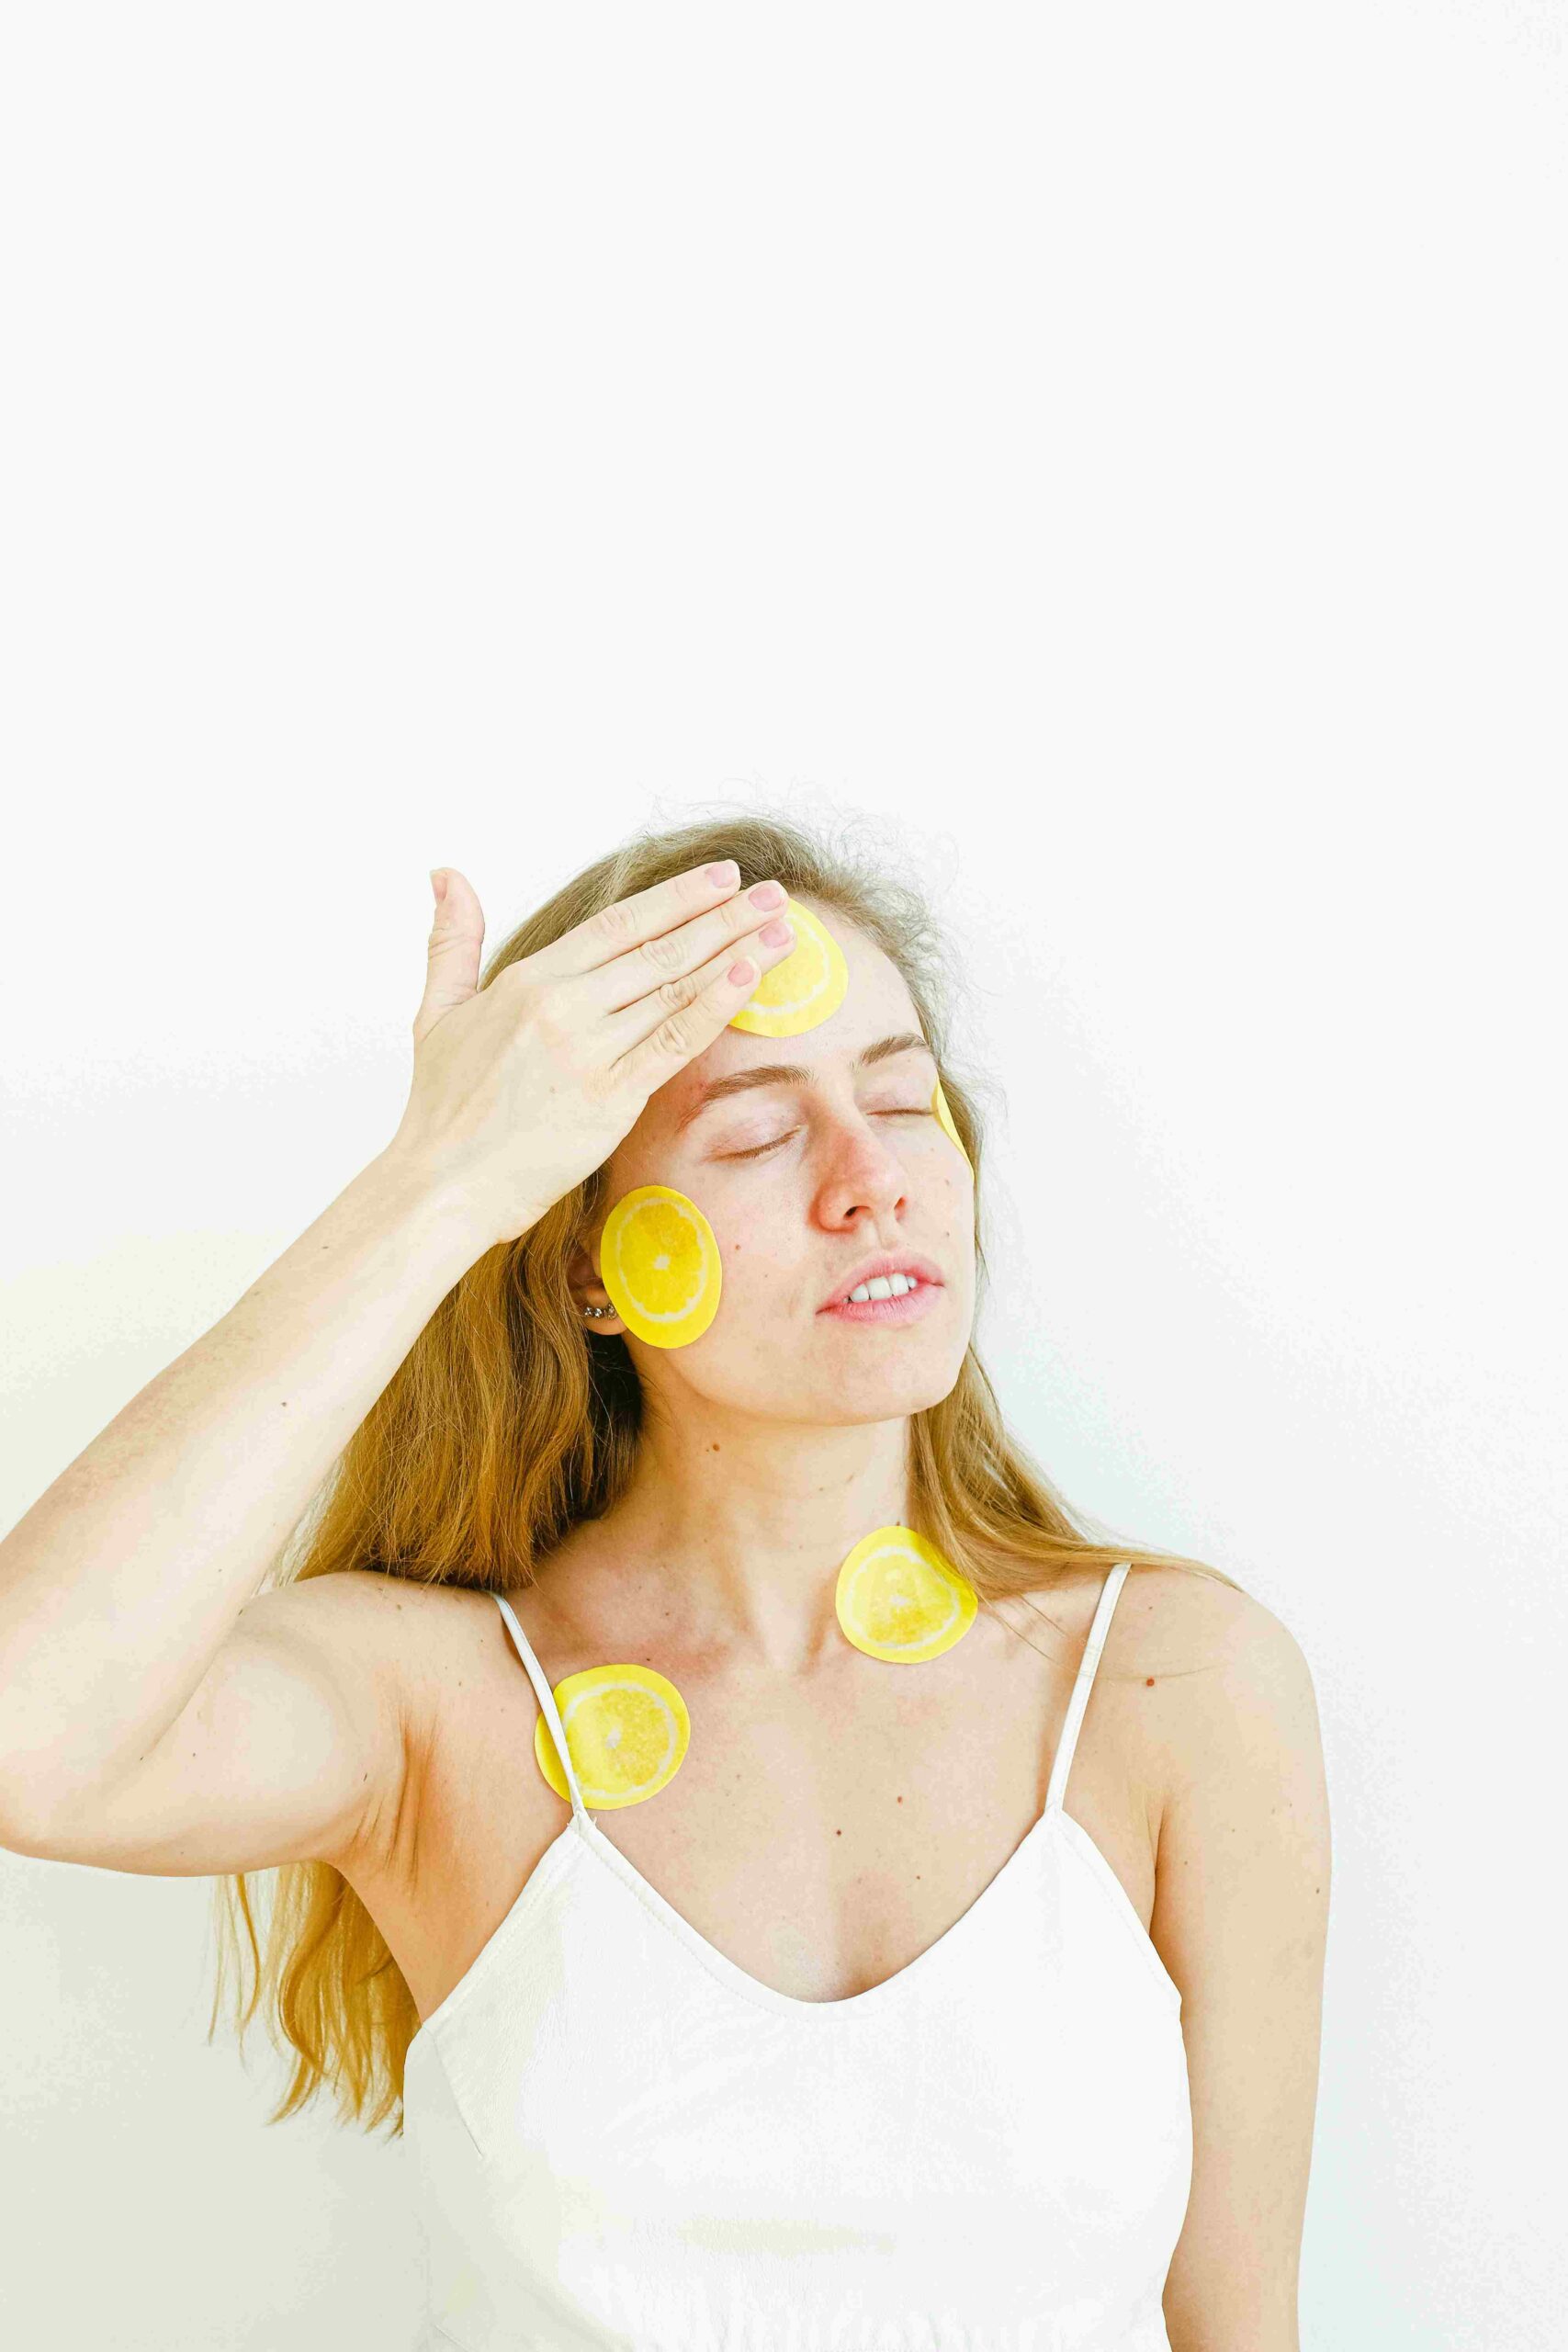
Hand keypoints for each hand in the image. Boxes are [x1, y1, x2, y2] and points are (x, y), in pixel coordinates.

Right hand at [383, 860, 796, 1245]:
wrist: (442, 1184)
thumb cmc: (442, 1107)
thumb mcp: (438, 1010)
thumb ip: (452, 940)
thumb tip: (445, 872)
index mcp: (529, 980)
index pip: (618, 924)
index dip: (676, 897)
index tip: (721, 877)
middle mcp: (563, 1006)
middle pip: (659, 948)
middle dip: (724, 916)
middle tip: (772, 891)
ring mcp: (589, 1051)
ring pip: (675, 988)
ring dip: (737, 953)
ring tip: (783, 928)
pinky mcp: (610, 1098)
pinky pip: (674, 1042)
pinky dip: (715, 1005)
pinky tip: (751, 976)